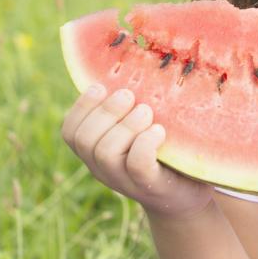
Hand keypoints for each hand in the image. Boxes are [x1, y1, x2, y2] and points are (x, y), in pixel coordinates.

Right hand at [60, 85, 212, 218]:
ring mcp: (124, 181)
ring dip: (125, 125)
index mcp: (95, 153)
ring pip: (105, 152)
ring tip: (147, 112)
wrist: (186, 196)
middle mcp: (103, 169)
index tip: (100, 87)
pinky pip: (136, 164)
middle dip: (105, 111)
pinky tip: (159, 131)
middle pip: (84, 139)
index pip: (70, 131)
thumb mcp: (141, 128)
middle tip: (129, 96)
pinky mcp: (150, 186)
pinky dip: (145, 142)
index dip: (81, 106)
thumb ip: (129, 107)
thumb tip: (129, 62)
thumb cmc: (163, 152)